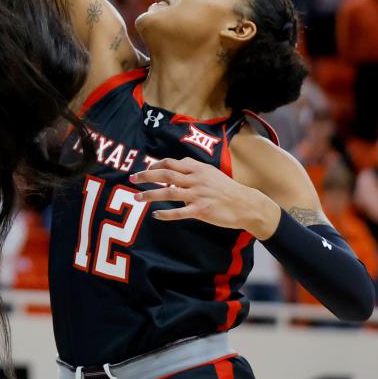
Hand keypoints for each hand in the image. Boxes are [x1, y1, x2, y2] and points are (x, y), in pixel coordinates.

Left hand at [131, 157, 280, 238]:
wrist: (246, 204)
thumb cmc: (226, 188)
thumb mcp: (210, 172)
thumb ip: (192, 168)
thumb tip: (173, 166)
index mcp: (197, 169)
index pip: (171, 163)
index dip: (155, 165)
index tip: (144, 170)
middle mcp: (196, 180)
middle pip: (166, 175)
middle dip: (146, 176)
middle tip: (132, 179)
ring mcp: (198, 195)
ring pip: (169, 193)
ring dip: (150, 195)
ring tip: (137, 197)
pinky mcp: (202, 211)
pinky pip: (180, 213)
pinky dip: (166, 214)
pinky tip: (155, 215)